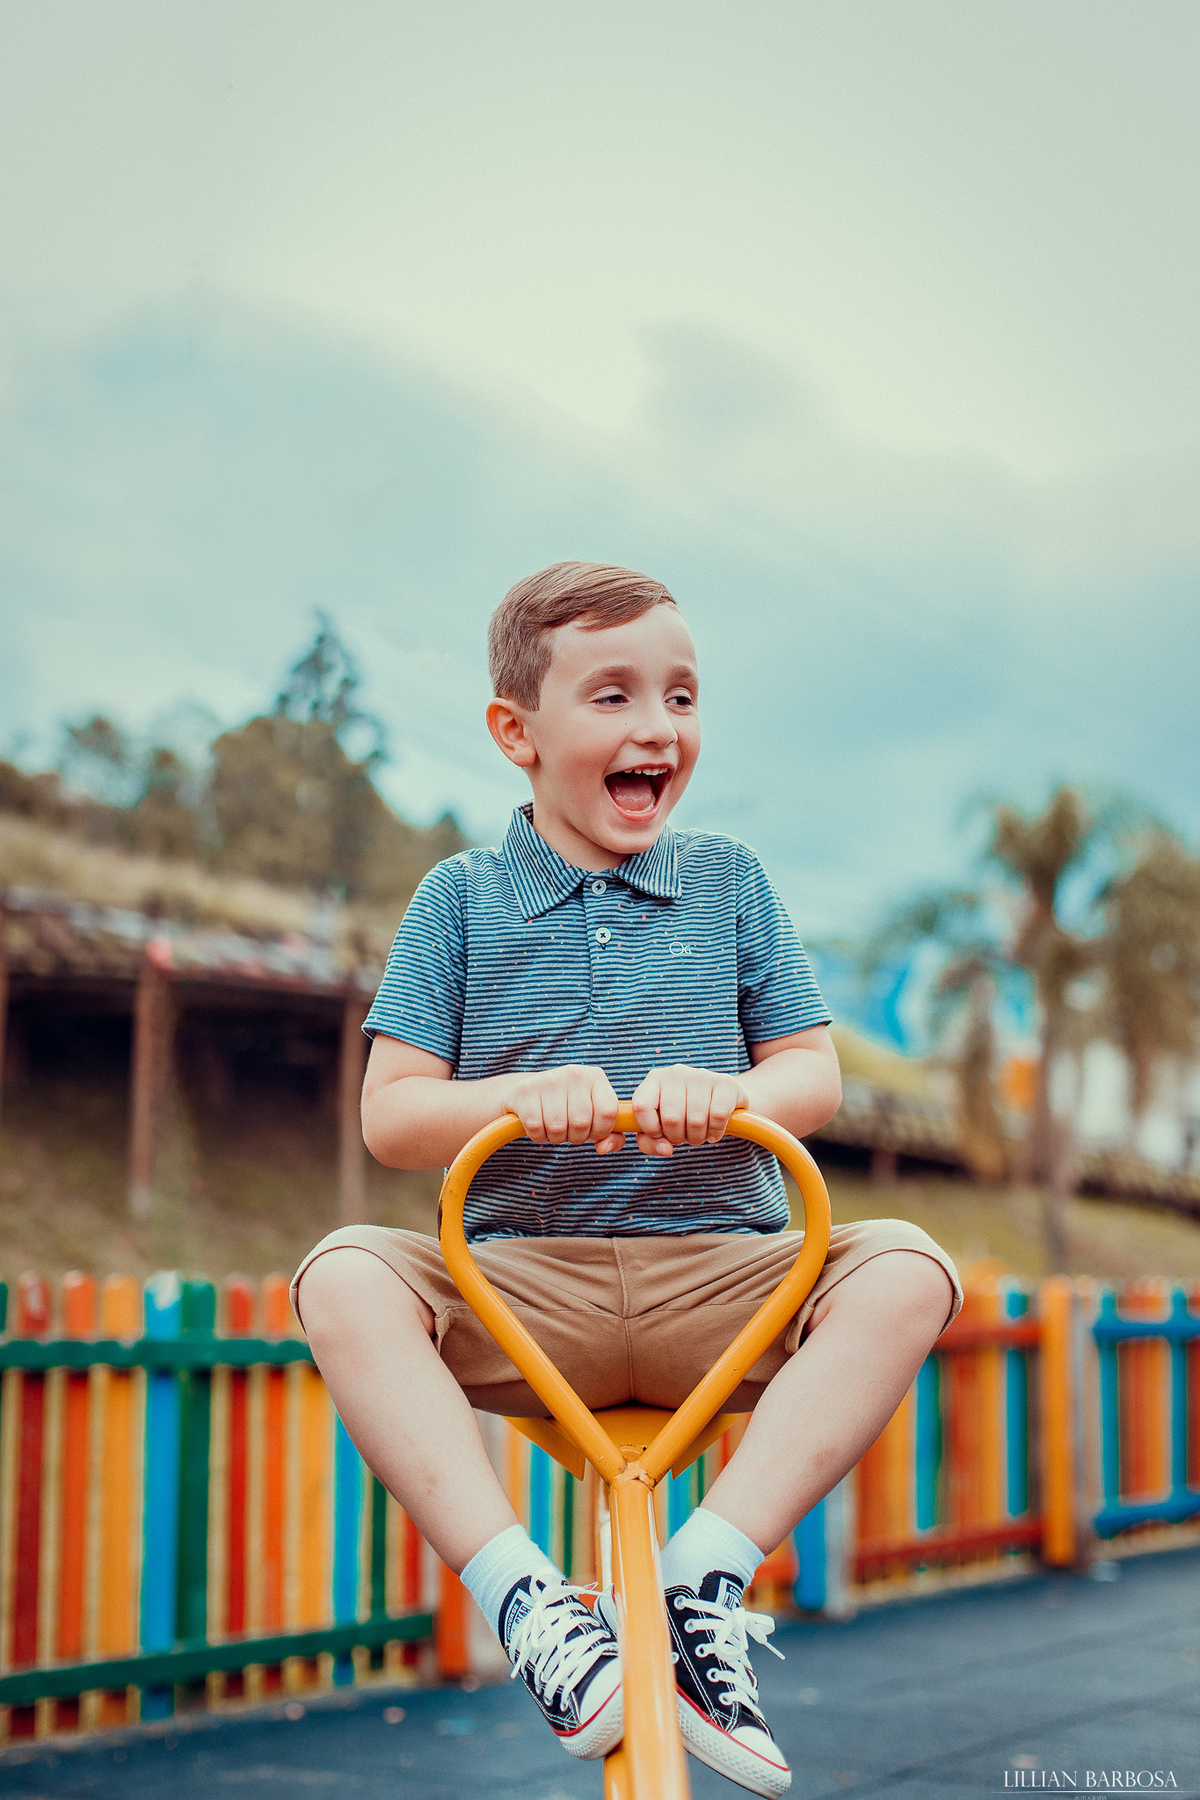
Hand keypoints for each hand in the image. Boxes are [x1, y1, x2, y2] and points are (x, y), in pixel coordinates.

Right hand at [502, 1064, 624, 1153]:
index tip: (593, 1132)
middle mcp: (574, 1073)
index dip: (601, 1131)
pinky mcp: (525, 1090)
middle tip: (569, 1130)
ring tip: (554, 1127)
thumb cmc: (569, 1108)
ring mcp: (548, 1078)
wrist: (530, 1092)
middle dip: (576, 1137)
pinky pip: (536, 1127)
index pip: (608, 1112)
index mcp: (596, 1077)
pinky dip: (538, 1135)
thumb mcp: (594, 1118)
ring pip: (557, 1128)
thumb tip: (604, 1148)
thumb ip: (611, 1136)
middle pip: (581, 1123)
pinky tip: (539, 1125)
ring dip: (556, 1137)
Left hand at [630, 1065, 747, 1157]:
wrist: (723, 1098)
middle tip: (684, 1136)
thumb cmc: (685, 1114)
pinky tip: (714, 1131)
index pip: (641, 1106)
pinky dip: (716, 1132)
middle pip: (671, 1118)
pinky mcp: (726, 1083)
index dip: (650, 1128)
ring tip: (699, 1134)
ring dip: (698, 1137)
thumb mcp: (661, 1126)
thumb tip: (665, 1149)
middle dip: (678, 1138)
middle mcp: (676, 1072)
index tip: (660, 1134)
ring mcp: (701, 1075)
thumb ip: (650, 1142)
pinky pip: (718, 1116)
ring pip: (696, 1120)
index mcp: (655, 1079)